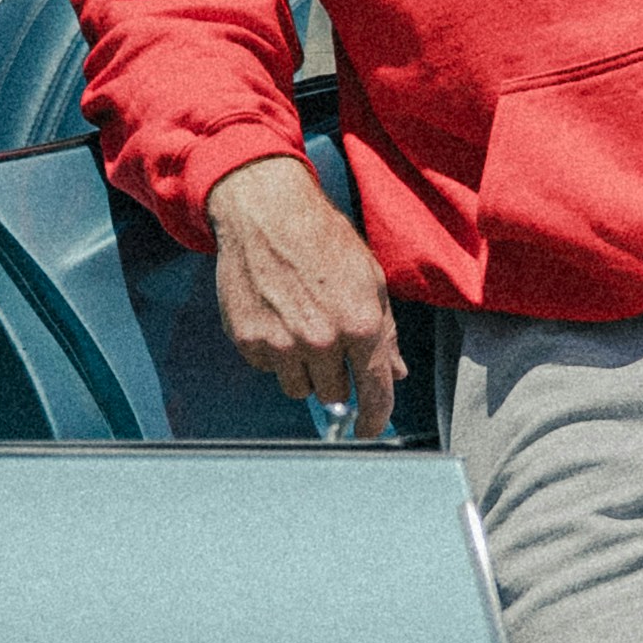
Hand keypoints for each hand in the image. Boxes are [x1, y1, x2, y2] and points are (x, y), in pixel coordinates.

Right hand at [204, 154, 403, 431]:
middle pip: (334, 396)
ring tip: (300, 325)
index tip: (369, 430)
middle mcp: (321, 341)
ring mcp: (280, 343)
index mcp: (360, 325)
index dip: (375, 419)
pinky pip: (267, 368)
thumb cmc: (322, 238)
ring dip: (303, 369)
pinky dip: (273, 352)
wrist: (266, 211)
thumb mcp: (370, 279)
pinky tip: (275, 315)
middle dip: (336, 377)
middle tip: (329, 341)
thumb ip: (384, 332)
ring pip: (298, 387)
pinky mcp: (248, 340)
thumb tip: (394, 372)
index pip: (374, 393)